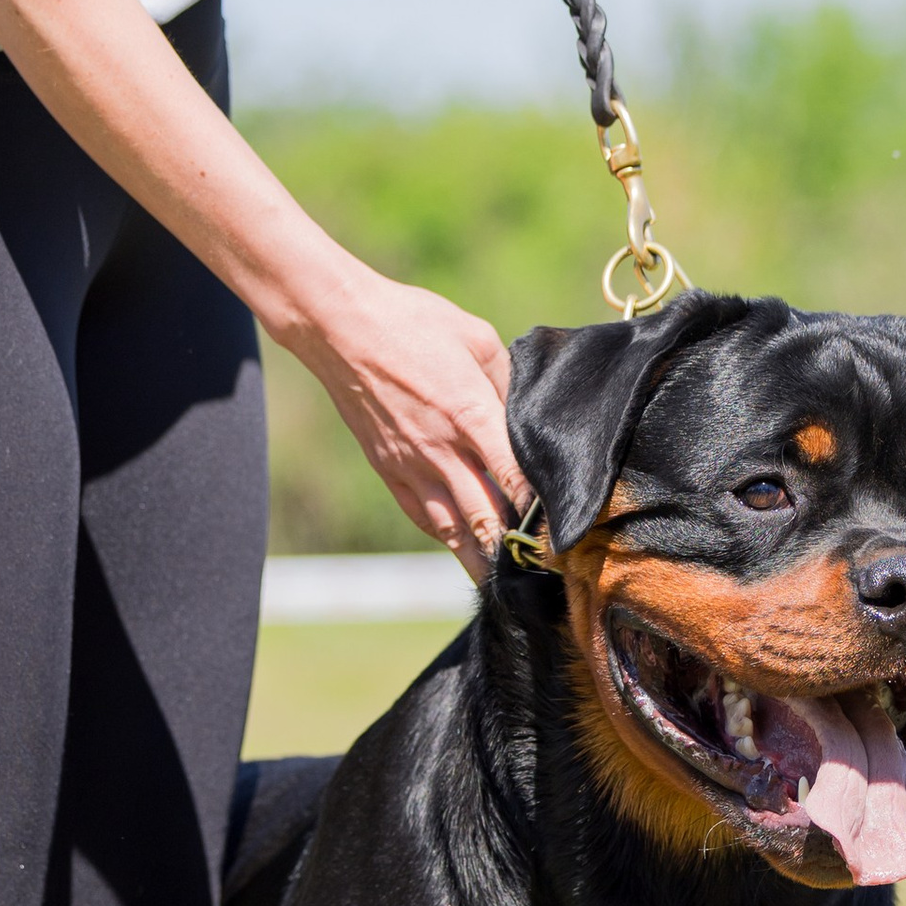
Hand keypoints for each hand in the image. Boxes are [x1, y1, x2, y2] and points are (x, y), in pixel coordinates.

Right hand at [295, 266, 527, 580]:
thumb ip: (508, 381)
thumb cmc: (413, 322)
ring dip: (483, 558)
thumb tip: (528, 416)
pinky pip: (423, 516)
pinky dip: (447, 538)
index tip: (564, 531)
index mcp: (470, 412)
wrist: (341, 328)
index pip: (514, 478)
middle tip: (547, 569)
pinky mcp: (388, 470)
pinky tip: (465, 549)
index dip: (540, 510)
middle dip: (517, 547)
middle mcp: (442, 448)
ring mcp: (411, 464)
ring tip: (509, 582)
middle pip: (486, 516)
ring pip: (453, 529)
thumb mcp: (476, 337)